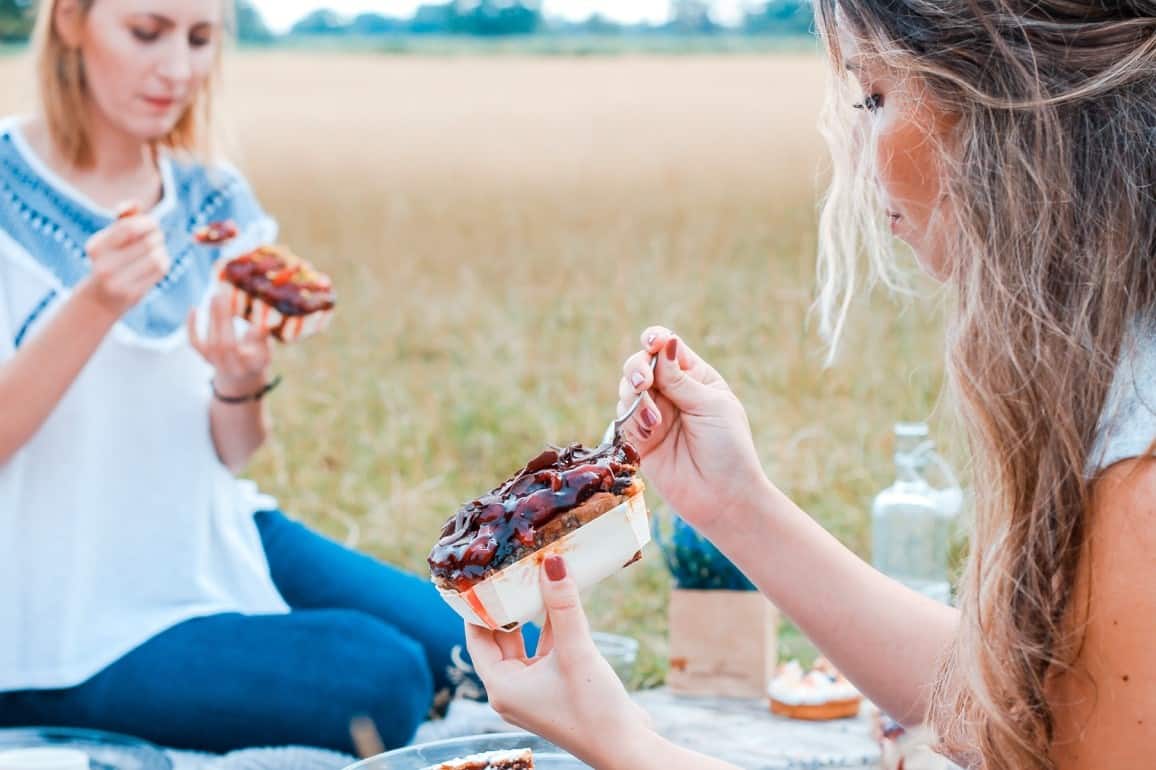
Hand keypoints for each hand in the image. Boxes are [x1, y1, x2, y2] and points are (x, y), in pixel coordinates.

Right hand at [79, 206, 170, 316]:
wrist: (102, 299)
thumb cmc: (110, 260)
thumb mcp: (111, 239)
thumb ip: (123, 219)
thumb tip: (133, 204)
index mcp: (95, 247)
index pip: (129, 227)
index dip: (147, 222)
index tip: (152, 224)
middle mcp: (103, 265)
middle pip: (146, 242)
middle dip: (157, 235)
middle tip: (157, 237)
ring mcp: (117, 282)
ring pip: (155, 256)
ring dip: (161, 249)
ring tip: (156, 249)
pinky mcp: (133, 293)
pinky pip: (159, 270)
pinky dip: (163, 262)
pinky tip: (158, 262)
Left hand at [188, 291, 271, 396]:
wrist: (238, 377)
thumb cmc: (256, 357)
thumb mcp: (266, 349)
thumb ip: (263, 336)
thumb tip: (263, 315)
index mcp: (254, 366)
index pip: (255, 351)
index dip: (255, 334)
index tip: (256, 310)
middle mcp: (233, 367)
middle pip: (226, 344)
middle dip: (224, 318)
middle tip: (224, 295)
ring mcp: (216, 362)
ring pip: (211, 340)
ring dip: (213, 316)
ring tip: (216, 295)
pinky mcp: (203, 356)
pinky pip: (194, 342)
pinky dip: (191, 326)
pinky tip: (194, 308)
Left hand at [466, 555, 653, 768]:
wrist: (625, 749)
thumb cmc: (593, 710)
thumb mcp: (575, 651)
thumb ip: (563, 606)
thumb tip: (552, 563)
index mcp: (501, 686)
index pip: (477, 637)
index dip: (478, 606)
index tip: (482, 575)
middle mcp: (512, 690)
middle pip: (500, 639)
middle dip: (507, 606)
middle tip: (510, 571)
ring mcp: (534, 691)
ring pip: (525, 644)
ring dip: (531, 616)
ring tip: (534, 580)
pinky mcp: (555, 689)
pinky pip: (545, 652)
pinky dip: (552, 630)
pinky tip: (562, 603)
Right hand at [617, 326, 767, 531]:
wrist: (723, 497)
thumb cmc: (728, 449)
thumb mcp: (710, 405)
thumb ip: (679, 378)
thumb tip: (664, 343)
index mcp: (695, 377)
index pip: (667, 348)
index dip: (655, 340)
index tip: (652, 343)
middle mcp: (672, 392)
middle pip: (640, 365)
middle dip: (637, 368)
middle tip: (644, 382)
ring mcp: (654, 415)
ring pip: (627, 389)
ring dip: (634, 397)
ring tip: (654, 419)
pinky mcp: (639, 439)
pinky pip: (623, 418)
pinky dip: (632, 420)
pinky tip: (649, 431)